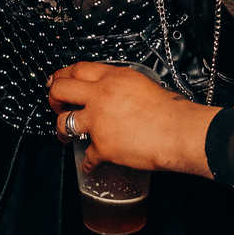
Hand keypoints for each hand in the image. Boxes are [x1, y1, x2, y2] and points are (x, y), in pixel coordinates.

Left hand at [48, 62, 216, 176]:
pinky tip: (90, 165)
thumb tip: (110, 92)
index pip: (77, 69)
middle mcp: (101, 96)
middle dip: (53, 98)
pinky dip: (89, 163)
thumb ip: (120, 86)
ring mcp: (99, 121)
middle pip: (61, 89)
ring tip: (65, 135)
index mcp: (113, 77)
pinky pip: (87, 157)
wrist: (180, 132)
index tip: (58, 80)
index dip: (62, 75)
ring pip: (65, 122)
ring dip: (62, 130)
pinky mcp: (102, 146)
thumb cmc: (171, 111)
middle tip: (55, 104)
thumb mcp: (142, 84)